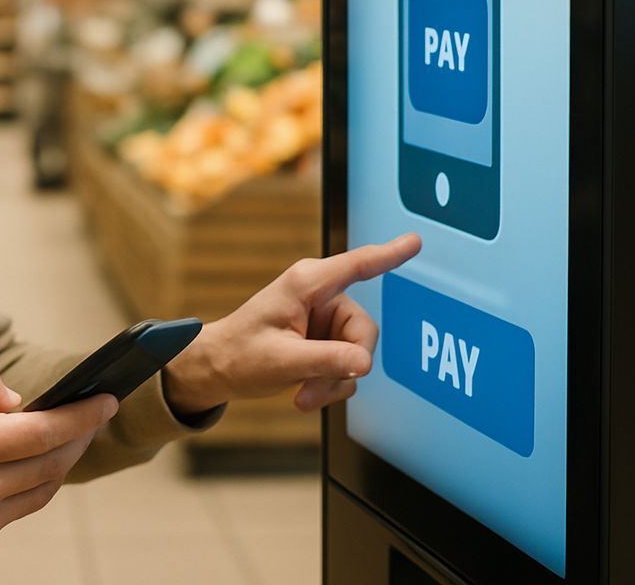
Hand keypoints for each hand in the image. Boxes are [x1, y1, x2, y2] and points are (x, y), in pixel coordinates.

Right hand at [0, 367, 116, 552]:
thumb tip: (19, 400)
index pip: (43, 432)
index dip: (82, 415)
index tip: (107, 400)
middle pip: (51, 462)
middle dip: (80, 435)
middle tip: (95, 412)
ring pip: (42, 489)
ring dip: (64, 461)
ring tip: (72, 434)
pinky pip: (21, 508)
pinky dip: (37, 483)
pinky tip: (39, 462)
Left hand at [163, 233, 420, 414]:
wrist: (219, 369)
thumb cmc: (240, 354)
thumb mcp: (282, 360)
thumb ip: (326, 361)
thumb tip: (365, 363)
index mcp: (307, 284)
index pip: (356, 266)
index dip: (389, 254)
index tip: (415, 241)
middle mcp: (321, 297)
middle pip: (364, 331)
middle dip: (344, 367)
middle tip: (313, 389)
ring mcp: (325, 320)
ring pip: (357, 354)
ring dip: (332, 381)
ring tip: (301, 394)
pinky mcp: (326, 340)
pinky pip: (348, 366)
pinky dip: (330, 385)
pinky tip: (303, 394)